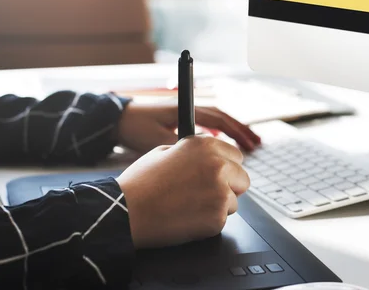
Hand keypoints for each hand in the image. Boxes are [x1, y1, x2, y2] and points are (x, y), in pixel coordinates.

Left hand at [117, 101, 260, 153]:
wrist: (116, 120)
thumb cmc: (135, 128)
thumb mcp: (157, 141)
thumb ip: (181, 148)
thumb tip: (204, 159)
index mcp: (186, 112)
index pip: (219, 120)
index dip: (237, 131)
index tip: (250, 142)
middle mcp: (189, 111)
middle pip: (223, 119)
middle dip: (241, 131)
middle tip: (257, 143)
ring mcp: (185, 116)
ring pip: (216, 123)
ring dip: (232, 132)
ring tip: (248, 144)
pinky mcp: (180, 123)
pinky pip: (207, 127)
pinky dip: (219, 135)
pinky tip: (223, 147)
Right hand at [117, 136, 249, 247]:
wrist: (126, 211)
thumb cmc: (141, 182)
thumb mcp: (165, 150)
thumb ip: (193, 151)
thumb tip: (209, 155)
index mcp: (206, 145)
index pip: (236, 156)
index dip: (226, 167)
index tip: (218, 174)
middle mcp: (218, 164)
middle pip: (242, 178)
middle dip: (228, 186)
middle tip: (205, 194)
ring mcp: (220, 190)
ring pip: (234, 200)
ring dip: (218, 205)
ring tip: (190, 206)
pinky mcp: (217, 216)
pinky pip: (222, 220)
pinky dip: (209, 223)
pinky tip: (188, 218)